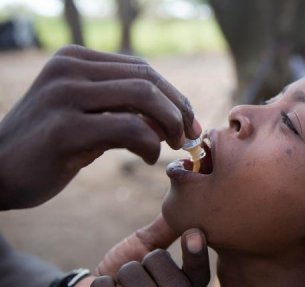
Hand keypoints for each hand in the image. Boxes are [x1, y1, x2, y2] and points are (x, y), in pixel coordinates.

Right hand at [0, 45, 200, 209]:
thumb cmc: (49, 147)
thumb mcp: (87, 117)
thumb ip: (122, 108)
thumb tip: (175, 115)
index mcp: (74, 60)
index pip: (141, 68)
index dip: (173, 94)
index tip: (189, 120)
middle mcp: (68, 69)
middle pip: (146, 79)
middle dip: (178, 108)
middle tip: (189, 135)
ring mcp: (64, 95)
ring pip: (142, 96)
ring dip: (170, 123)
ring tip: (173, 145)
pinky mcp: (64, 128)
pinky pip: (128, 128)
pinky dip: (149, 143)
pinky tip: (149, 157)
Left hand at [91, 229, 209, 286]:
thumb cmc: (130, 269)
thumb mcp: (150, 247)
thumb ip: (169, 228)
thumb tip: (184, 191)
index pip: (199, 272)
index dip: (195, 251)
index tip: (193, 233)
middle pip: (157, 259)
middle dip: (143, 259)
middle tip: (143, 274)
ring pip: (131, 271)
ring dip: (123, 272)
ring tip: (127, 286)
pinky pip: (106, 284)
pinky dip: (103, 282)